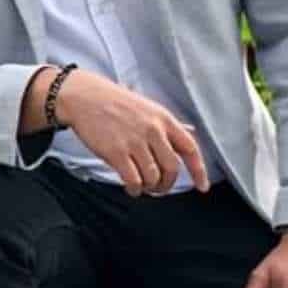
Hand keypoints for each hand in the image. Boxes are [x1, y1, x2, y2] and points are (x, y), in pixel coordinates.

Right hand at [54, 71, 209, 196]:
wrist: (84, 97)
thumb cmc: (115, 102)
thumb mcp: (148, 107)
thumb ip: (169, 124)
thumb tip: (191, 132)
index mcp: (164, 119)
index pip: (190, 148)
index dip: (199, 171)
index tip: (202, 187)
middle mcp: (152, 130)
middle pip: (172, 168)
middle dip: (168, 184)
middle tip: (160, 188)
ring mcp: (134, 141)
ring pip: (153, 177)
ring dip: (150, 187)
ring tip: (142, 186)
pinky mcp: (116, 152)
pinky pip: (133, 180)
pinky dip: (135, 189)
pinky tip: (131, 188)